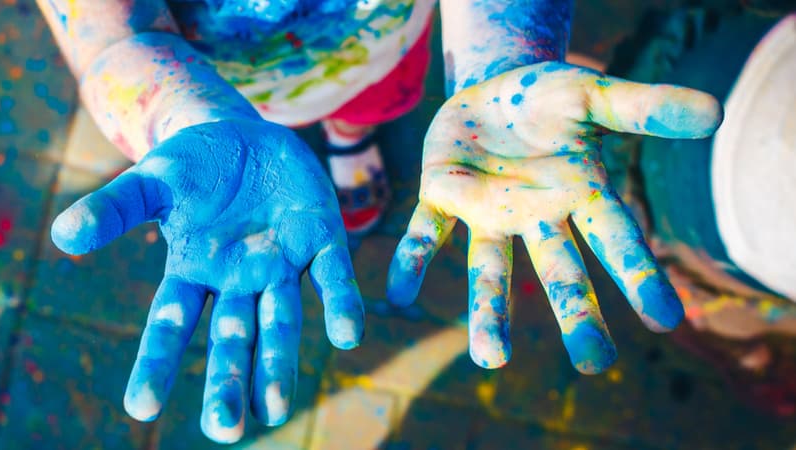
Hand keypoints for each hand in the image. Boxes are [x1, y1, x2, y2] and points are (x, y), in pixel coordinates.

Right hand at [51, 119, 364, 442]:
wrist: (246, 135)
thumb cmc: (192, 166)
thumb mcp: (151, 180)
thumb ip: (114, 207)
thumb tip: (63, 236)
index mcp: (192, 270)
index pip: (170, 323)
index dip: (156, 362)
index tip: (140, 408)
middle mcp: (237, 279)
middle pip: (231, 338)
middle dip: (228, 382)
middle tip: (226, 430)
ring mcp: (280, 263)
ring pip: (280, 321)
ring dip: (279, 362)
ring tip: (277, 406)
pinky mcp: (319, 239)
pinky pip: (332, 275)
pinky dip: (340, 303)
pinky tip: (348, 334)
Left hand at [387, 62, 721, 373]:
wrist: (494, 87)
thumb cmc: (551, 99)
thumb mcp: (594, 95)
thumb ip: (645, 107)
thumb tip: (716, 111)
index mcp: (579, 193)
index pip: (617, 239)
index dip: (639, 275)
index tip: (666, 320)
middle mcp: (536, 215)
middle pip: (560, 271)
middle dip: (576, 313)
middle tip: (594, 364)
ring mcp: (487, 212)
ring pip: (489, 268)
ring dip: (488, 311)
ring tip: (489, 357)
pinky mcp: (442, 195)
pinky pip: (426, 233)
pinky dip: (413, 262)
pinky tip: (399, 297)